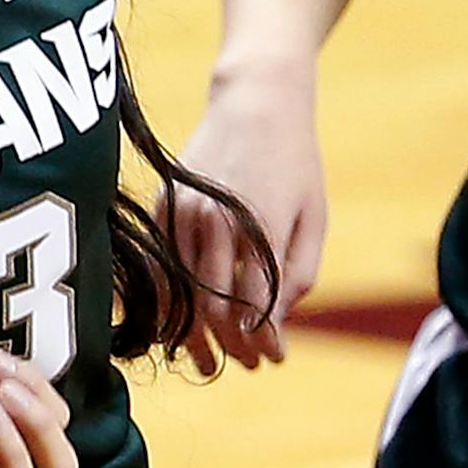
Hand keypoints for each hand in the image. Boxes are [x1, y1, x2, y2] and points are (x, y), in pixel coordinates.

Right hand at [173, 68, 325, 372]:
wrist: (254, 100)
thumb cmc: (294, 160)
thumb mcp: (312, 218)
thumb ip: (297, 274)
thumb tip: (273, 323)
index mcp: (257, 226)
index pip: (252, 306)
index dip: (261, 343)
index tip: (273, 360)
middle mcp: (211, 221)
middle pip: (210, 307)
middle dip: (229, 346)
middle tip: (245, 367)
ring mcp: (179, 212)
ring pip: (176, 293)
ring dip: (192, 333)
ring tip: (207, 360)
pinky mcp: (159, 205)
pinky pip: (155, 267)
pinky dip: (163, 301)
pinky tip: (175, 324)